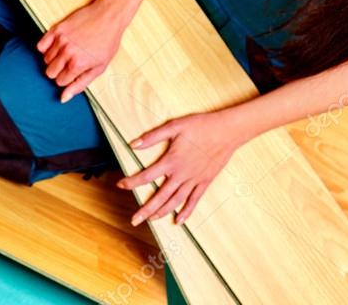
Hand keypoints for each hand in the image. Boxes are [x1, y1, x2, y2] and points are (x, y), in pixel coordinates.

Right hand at [36, 0, 128, 102]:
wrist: (108, 16)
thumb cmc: (107, 42)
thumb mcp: (99, 67)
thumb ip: (80, 84)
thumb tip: (63, 98)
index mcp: (77, 65)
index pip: (60, 82)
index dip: (68, 78)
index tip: (76, 70)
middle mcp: (67, 53)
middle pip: (49, 72)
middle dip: (59, 71)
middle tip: (71, 62)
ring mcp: (60, 40)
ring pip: (46, 59)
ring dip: (54, 58)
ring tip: (68, 51)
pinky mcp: (56, 29)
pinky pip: (41, 46)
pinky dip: (46, 48)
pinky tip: (58, 45)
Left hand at [117, 107, 252, 225]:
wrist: (227, 131)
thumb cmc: (201, 126)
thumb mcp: (175, 126)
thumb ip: (153, 136)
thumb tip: (134, 144)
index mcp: (172, 161)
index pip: (147, 175)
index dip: (132, 182)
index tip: (120, 185)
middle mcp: (182, 175)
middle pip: (160, 196)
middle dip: (145, 210)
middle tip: (134, 220)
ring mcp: (194, 180)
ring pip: (175, 202)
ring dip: (162, 212)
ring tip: (151, 219)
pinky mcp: (205, 182)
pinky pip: (194, 201)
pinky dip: (186, 212)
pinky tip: (179, 221)